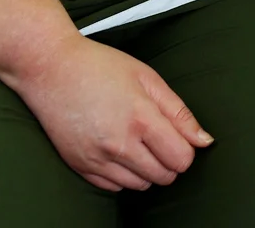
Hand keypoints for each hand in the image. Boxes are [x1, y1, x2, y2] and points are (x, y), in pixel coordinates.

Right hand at [6, 34, 212, 191]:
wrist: (51, 69)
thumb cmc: (101, 66)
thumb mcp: (147, 77)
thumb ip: (179, 112)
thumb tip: (204, 141)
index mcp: (141, 118)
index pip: (181, 159)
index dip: (186, 150)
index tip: (177, 136)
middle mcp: (119, 144)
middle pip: (163, 176)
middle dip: (169, 161)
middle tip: (158, 138)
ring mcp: (97, 159)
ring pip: (140, 186)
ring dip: (147, 170)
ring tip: (138, 143)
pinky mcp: (80, 166)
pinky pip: (115, 188)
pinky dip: (124, 176)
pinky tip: (119, 151)